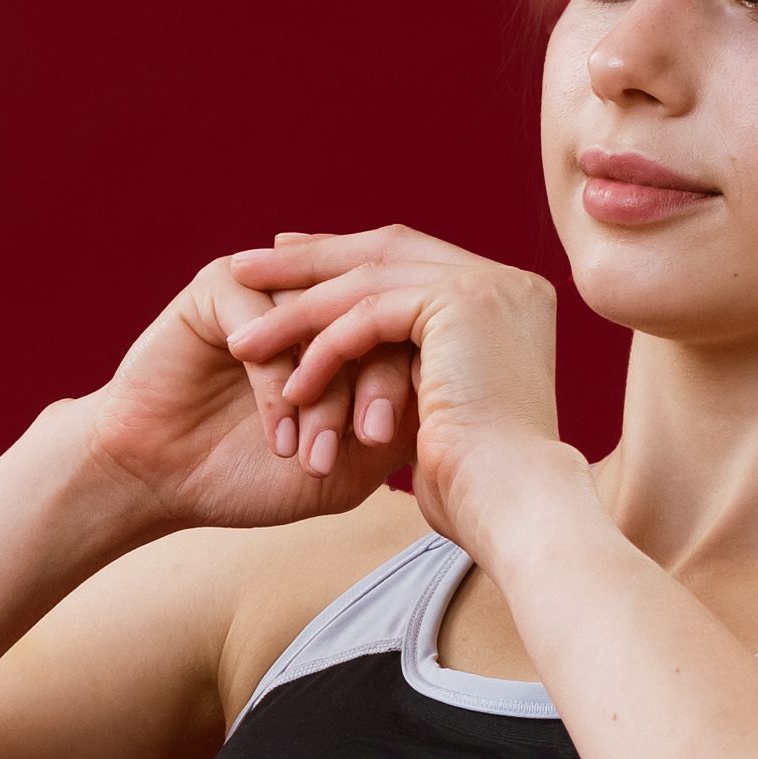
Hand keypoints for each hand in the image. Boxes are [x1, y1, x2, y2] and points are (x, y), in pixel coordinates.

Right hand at [78, 244, 409, 532]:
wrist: (161, 481)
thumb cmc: (250, 475)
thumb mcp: (345, 466)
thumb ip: (397, 432)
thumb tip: (450, 403)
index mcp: (353, 328)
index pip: (411, 332)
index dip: (418, 382)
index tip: (405, 444)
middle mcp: (318, 298)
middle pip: (377, 318)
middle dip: (376, 387)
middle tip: (373, 441)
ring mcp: (272, 287)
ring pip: (325, 324)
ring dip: (325, 396)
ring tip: (317, 454)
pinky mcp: (224, 287)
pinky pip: (269, 326)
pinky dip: (278, 387)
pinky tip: (277, 436)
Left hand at [208, 226, 579, 551]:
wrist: (515, 507)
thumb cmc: (478, 485)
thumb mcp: (446, 409)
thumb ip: (419, 366)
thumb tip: (373, 358)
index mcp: (507, 299)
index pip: (410, 260)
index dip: (343, 261)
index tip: (288, 267)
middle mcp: (506, 282)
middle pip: (386, 251)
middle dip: (310, 261)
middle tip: (244, 266)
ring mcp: (489, 287)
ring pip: (369, 281)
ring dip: (297, 310)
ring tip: (242, 341)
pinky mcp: (462, 305)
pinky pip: (369, 316)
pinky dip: (322, 350)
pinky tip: (286, 386)